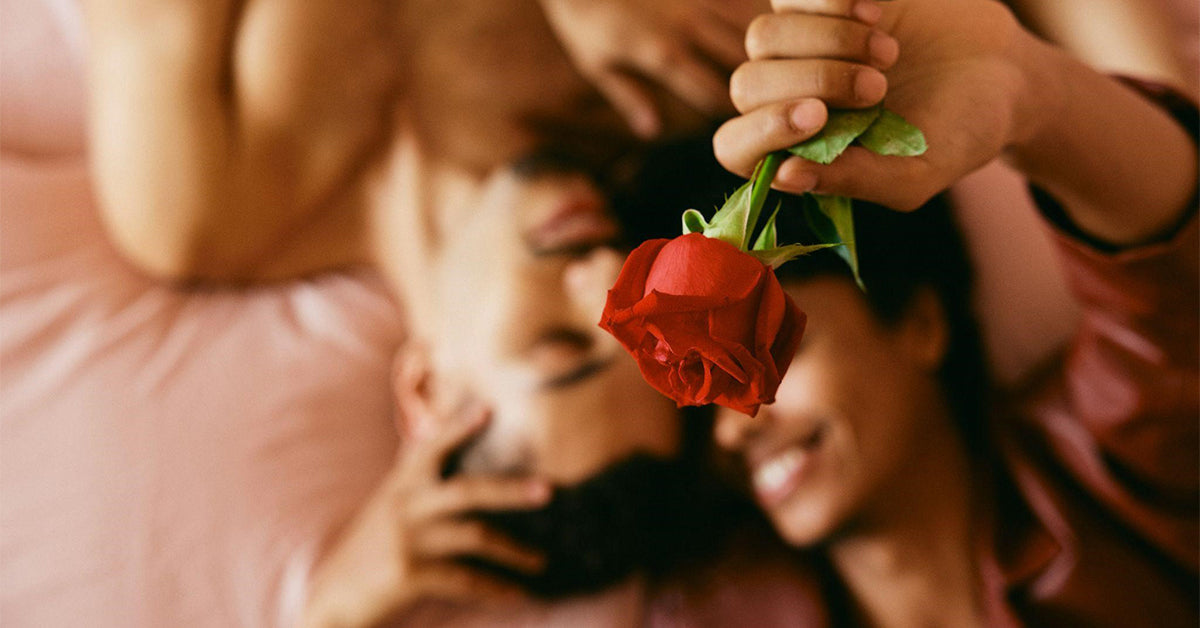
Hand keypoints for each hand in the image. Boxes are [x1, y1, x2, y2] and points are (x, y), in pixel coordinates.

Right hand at [300, 361, 551, 627]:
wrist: (331, 599)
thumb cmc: (367, 552)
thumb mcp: (386, 508)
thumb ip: (415, 482)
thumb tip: (436, 443)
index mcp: (400, 485)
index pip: (431, 447)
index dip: (458, 427)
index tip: (487, 408)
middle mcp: (404, 506)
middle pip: (468, 490)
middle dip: (511, 490)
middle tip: (548, 490)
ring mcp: (407, 540)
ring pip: (474, 536)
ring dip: (513, 551)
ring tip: (541, 562)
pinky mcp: (409, 575)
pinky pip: (465, 580)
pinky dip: (494, 589)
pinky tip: (516, 595)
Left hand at [539, 0, 764, 137]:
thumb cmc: (583, 18)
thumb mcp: (596, 64)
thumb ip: (628, 97)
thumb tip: (652, 132)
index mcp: (663, 56)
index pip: (710, 93)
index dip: (730, 112)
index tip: (747, 124)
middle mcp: (687, 28)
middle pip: (738, 61)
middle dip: (758, 82)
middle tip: (774, 99)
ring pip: (746, 27)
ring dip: (766, 46)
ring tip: (782, 66)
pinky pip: (736, 0)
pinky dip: (753, 13)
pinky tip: (775, 24)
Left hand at [714, 0, 1028, 210]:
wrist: (1004, 71)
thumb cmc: (957, 133)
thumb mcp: (917, 173)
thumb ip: (854, 179)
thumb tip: (785, 175)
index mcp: (797, 150)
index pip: (735, 148)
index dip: (761, 131)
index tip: (817, 116)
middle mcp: (786, 98)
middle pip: (747, 85)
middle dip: (811, 82)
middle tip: (877, 88)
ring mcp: (798, 46)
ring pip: (763, 36)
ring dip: (825, 40)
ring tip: (887, 52)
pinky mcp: (820, 1)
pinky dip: (832, 1)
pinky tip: (879, 12)